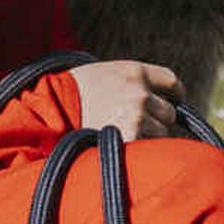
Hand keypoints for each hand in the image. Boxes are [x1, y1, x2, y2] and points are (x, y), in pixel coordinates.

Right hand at [67, 59, 187, 139]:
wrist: (49, 111)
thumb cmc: (76, 93)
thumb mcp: (107, 74)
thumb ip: (135, 82)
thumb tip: (164, 99)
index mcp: (136, 72)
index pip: (172, 82)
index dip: (173, 95)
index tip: (173, 101)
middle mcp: (141, 92)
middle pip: (170, 112)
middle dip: (157, 119)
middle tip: (134, 124)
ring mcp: (137, 115)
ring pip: (162, 133)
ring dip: (149, 137)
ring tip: (122, 135)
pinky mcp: (131, 137)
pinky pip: (151, 148)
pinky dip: (141, 150)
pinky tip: (124, 145)